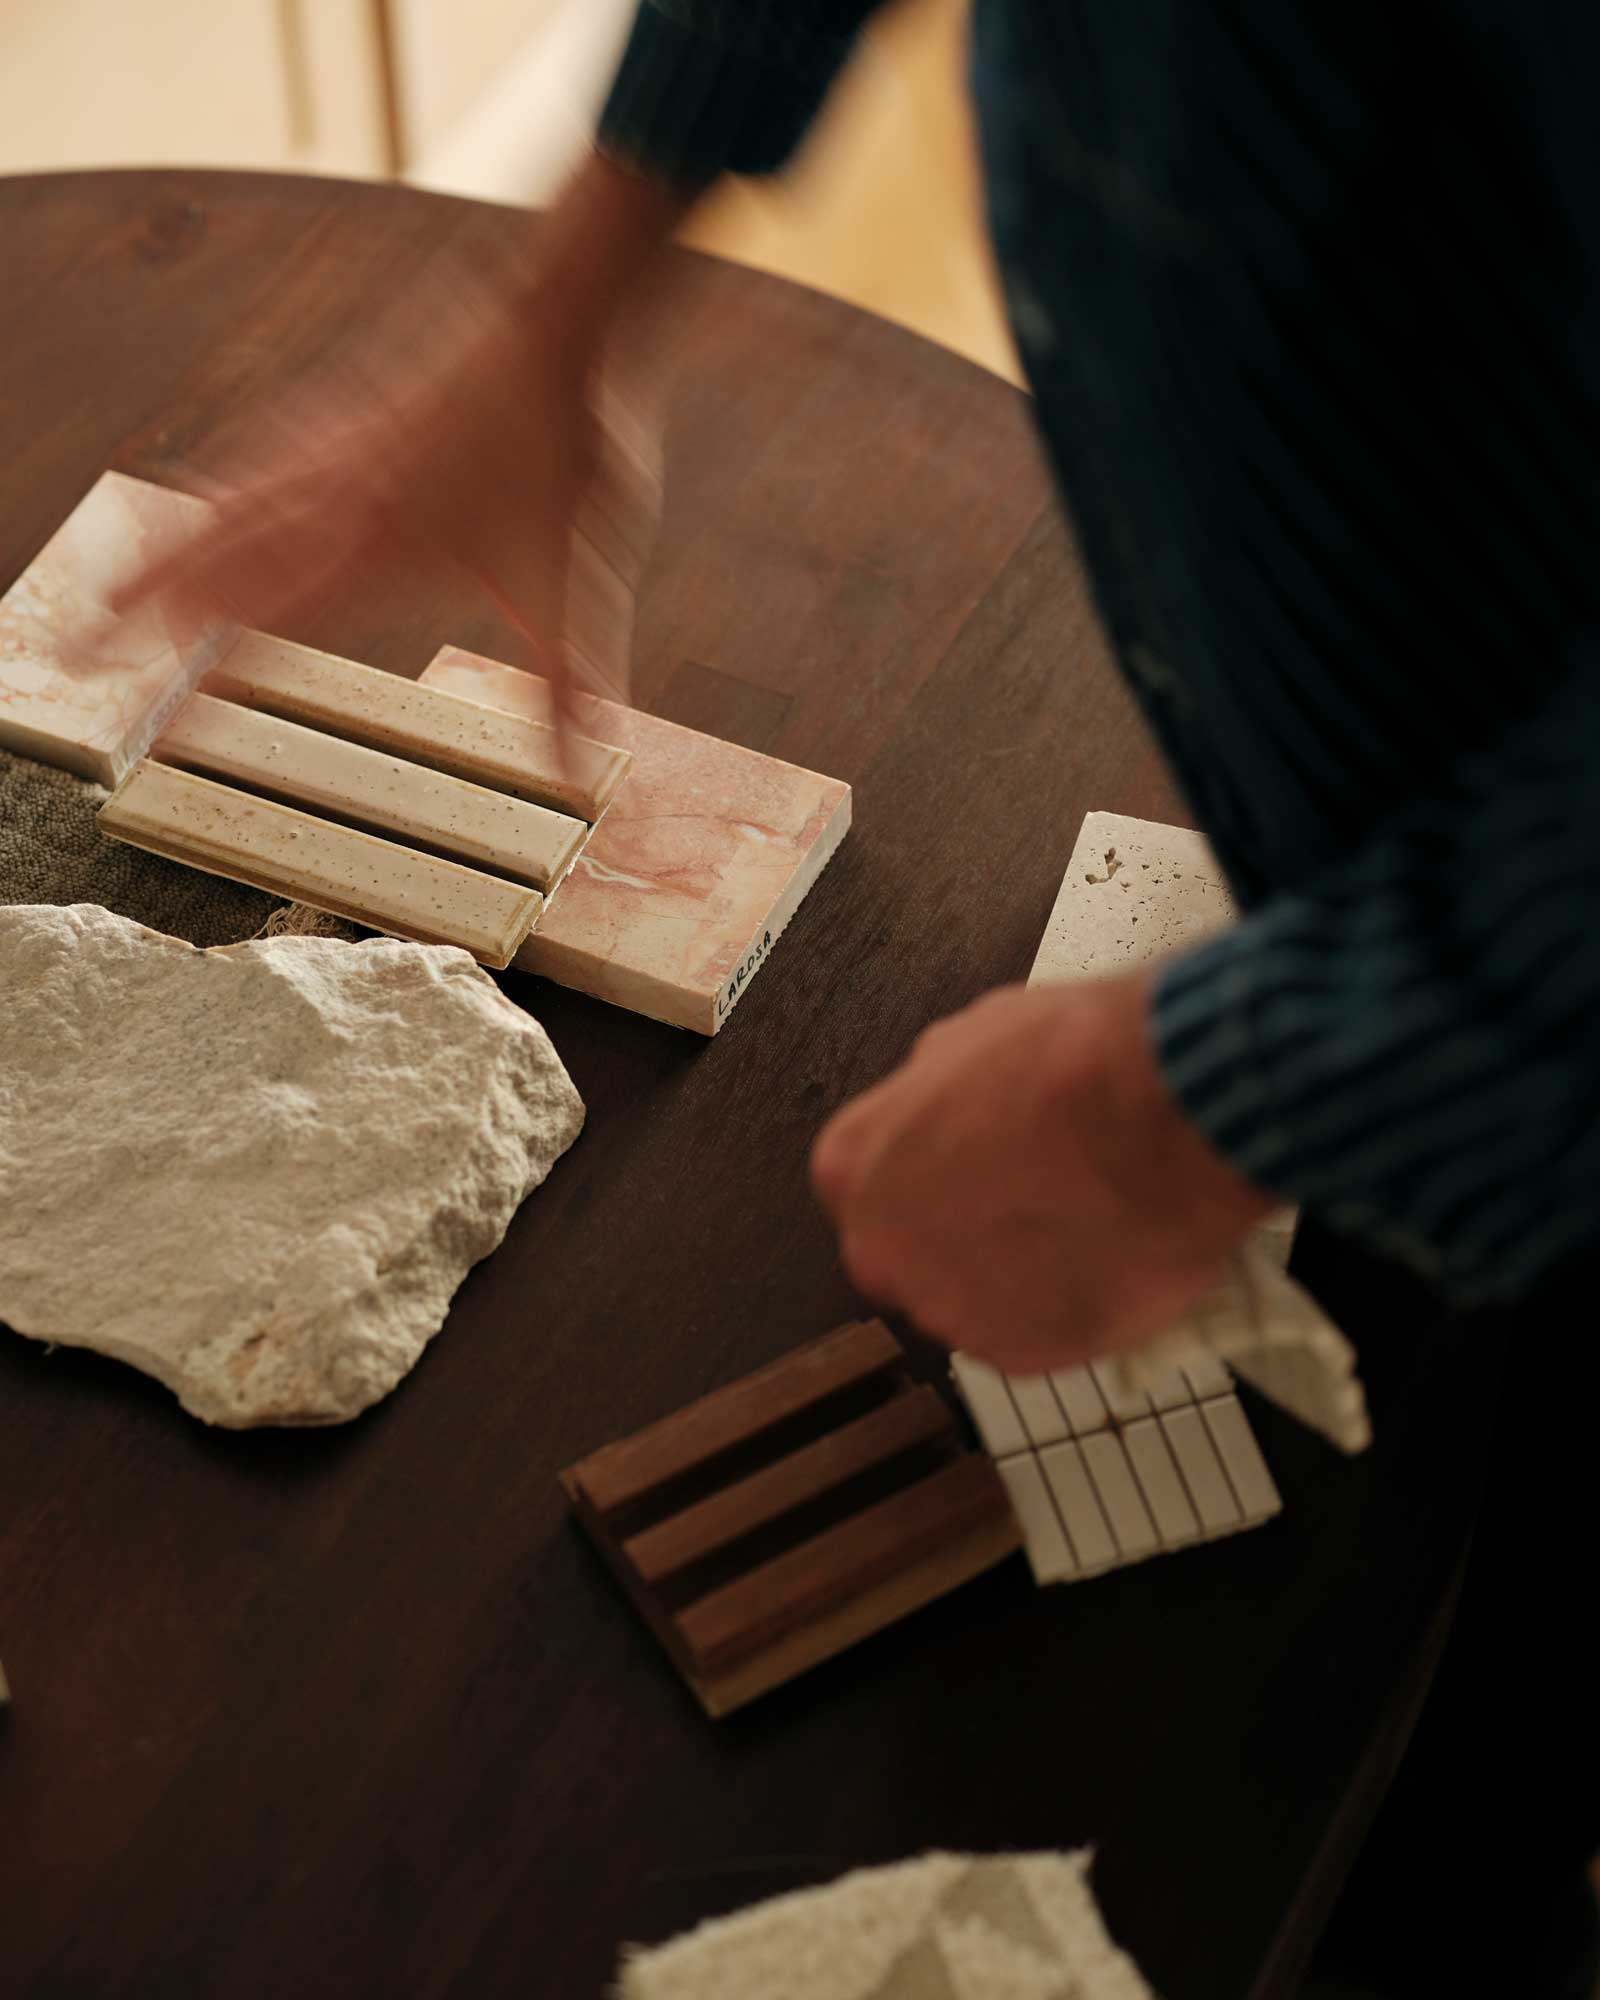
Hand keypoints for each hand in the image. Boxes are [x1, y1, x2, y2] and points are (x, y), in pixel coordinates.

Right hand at [113, 266, 660, 733]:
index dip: (209, 672)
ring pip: (223, 508)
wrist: (558, 321)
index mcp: (377, 549)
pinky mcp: (350, 410)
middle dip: (142, 612)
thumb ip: (566, 690)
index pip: (270, 624)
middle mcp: (337, 500)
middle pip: (215, 564)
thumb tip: (578, 784)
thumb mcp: (572, 587)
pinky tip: (210, 491)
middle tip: (77, 648)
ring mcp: (336, 450)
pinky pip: (264, 456)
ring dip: (161, 552)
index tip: (158, 718)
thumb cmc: (568, 451)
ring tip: (110, 586)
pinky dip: (221, 486)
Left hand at [809, 974, 1276, 1373]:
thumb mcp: (975, 1035)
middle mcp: (880, 1247)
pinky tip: (1112, 1259)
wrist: (1156, 1114)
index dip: (937, 1184)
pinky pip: (1042, 1337)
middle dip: (970, 1240)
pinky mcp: (1015, 1353)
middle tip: (1039, 1205)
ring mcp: (944, 1308)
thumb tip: (949, 1096)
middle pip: (916, 1258)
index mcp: (853, 1165)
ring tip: (1089, 1225)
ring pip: (980, 1304)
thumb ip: (939, 1088)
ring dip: (1023, 1278)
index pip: (875, 1193)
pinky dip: (1075, 1310)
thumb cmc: (1071, 1063)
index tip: (983, 1177)